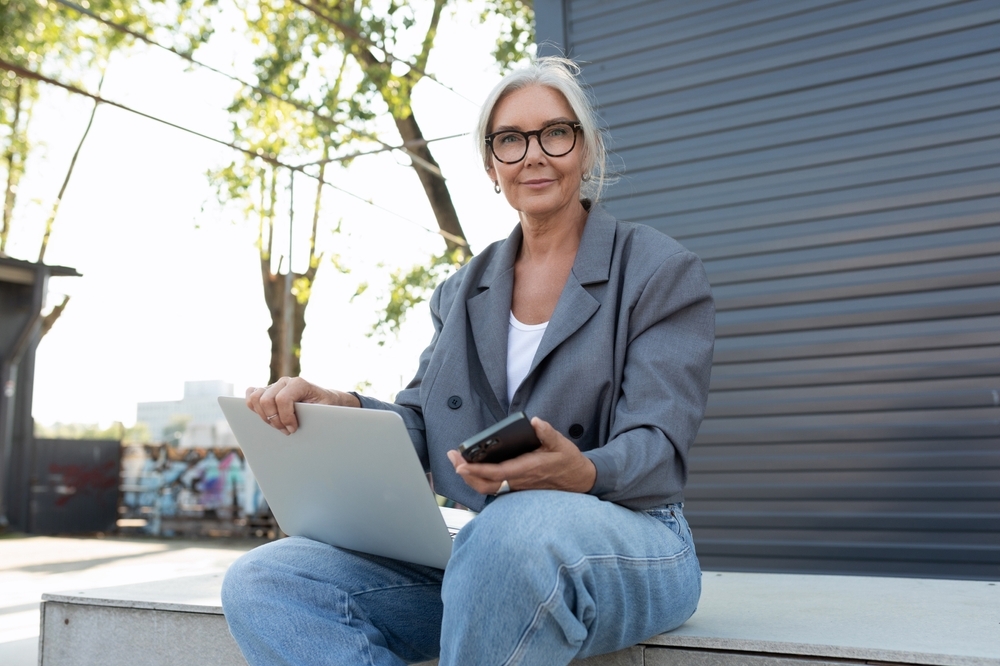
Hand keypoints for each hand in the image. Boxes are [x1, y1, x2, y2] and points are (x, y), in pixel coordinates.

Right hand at [245, 377, 359, 434]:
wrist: (326, 400)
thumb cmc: (325, 407)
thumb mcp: (324, 411)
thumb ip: (312, 415)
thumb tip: (296, 427)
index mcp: (299, 384)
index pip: (282, 399)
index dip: (285, 417)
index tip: (292, 429)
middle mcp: (284, 382)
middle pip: (266, 400)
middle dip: (274, 420)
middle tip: (286, 431)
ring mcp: (274, 386)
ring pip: (255, 398)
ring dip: (264, 416)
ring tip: (277, 425)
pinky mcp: (267, 391)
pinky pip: (251, 394)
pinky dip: (254, 407)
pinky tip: (267, 417)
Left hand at [446, 417, 596, 495]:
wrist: (579, 480)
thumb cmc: (568, 461)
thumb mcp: (561, 444)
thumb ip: (547, 433)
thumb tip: (535, 422)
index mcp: (528, 468)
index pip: (497, 472)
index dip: (477, 470)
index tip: (461, 464)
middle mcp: (520, 480)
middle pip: (486, 484)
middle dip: (466, 473)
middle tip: (452, 458)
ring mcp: (518, 486)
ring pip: (488, 488)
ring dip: (470, 477)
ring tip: (458, 462)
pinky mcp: (517, 487)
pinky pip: (494, 487)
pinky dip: (480, 481)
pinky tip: (472, 470)